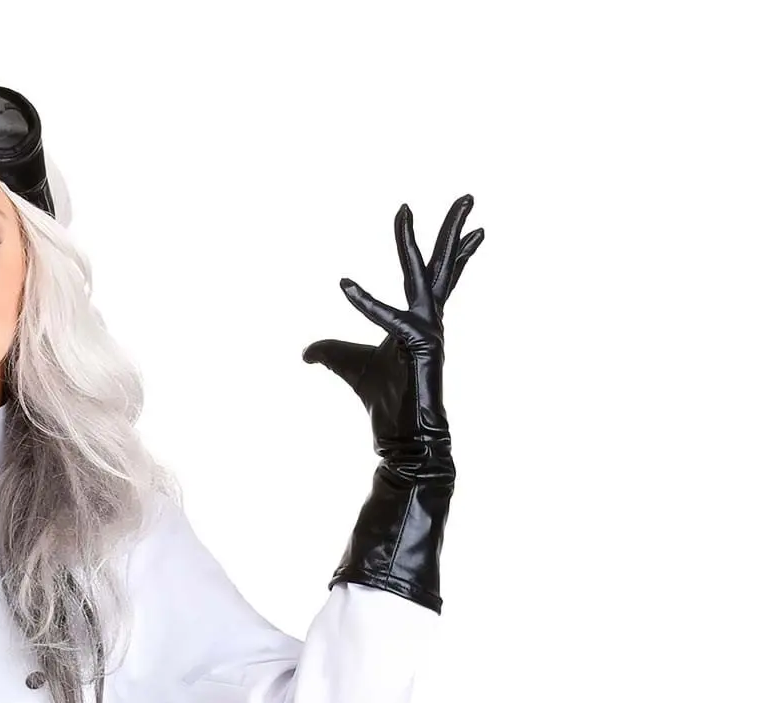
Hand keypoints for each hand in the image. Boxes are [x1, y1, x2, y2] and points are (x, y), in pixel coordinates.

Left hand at [303, 196, 483, 478]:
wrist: (402, 438)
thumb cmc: (383, 403)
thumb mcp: (346, 366)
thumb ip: (328, 351)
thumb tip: (305, 351)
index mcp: (419, 319)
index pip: (430, 276)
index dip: (427, 248)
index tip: (423, 217)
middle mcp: (430, 319)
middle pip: (442, 266)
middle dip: (452, 230)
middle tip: (468, 194)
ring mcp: (430, 331)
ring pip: (434, 275)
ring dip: (445, 240)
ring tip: (463, 205)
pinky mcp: (420, 348)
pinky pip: (389, 319)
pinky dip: (365, 304)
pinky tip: (343, 285)